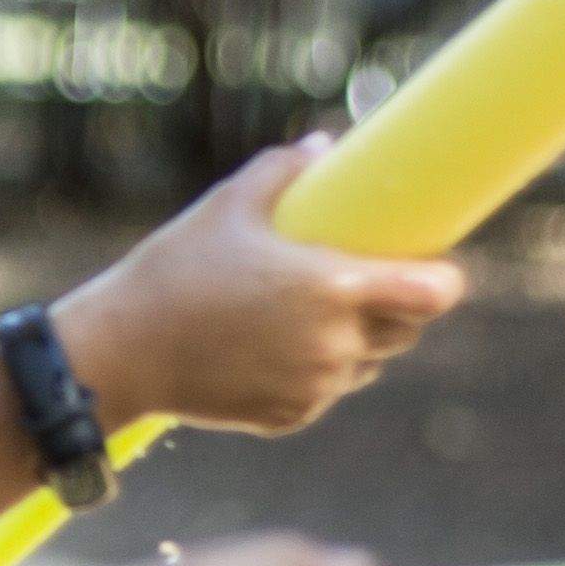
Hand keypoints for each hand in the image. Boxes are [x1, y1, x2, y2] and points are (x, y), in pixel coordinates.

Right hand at [50, 138, 461, 438]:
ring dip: (357, 340)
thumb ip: (284, 171)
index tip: (431, 264)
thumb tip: (324, 149)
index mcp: (334, 287)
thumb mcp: (227, 206)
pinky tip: (273, 348)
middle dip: (397, 306)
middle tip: (362, 280)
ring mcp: (316, 386)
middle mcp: (336, 344)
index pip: (435, 292)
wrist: (121, 352)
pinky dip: (314, 371)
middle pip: (407, 330)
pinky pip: (326, 390)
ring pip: (366, 362)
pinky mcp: (292, 416)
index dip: (443, 278)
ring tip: (309, 313)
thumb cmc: (176, 270)